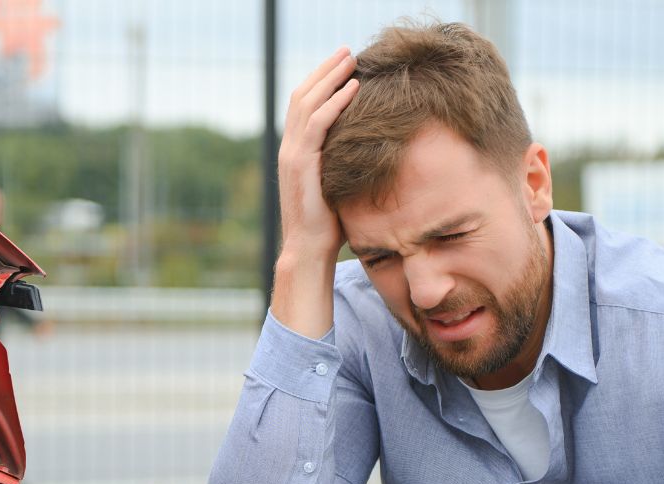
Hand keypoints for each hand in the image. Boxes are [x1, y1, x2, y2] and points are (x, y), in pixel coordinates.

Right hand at [270, 47, 359, 338]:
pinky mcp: (300, 164)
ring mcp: (292, 155)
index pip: (304, 105)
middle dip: (325, 70)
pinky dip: (335, 102)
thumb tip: (374, 153)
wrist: (309, 251)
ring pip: (307, 102)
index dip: (322, 82)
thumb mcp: (338, 186)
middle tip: (348, 51)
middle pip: (302, 95)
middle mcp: (289, 149)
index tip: (344, 65)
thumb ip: (345, 165)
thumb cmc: (329, 225)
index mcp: (295, 152)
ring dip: (330, 77)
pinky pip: (317, 123)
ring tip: (351, 59)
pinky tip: (353, 88)